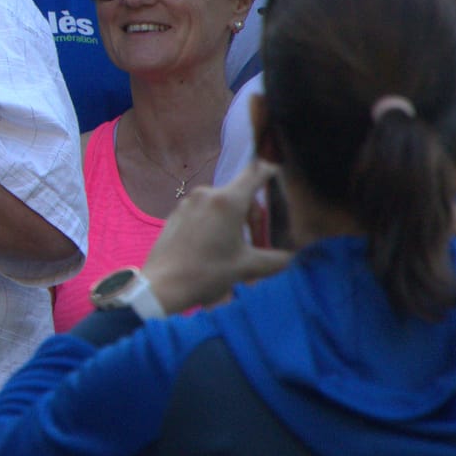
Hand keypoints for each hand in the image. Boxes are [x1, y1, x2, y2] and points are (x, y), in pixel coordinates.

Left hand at [143, 159, 292, 312]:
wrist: (162, 285)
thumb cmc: (207, 273)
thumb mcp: (248, 268)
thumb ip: (277, 259)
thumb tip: (293, 257)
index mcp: (227, 201)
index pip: (256, 173)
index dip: (272, 170)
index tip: (282, 171)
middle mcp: (207, 194)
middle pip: (241, 197)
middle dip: (253, 221)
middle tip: (258, 248)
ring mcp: (188, 202)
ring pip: (222, 208)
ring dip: (234, 227)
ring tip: (235, 257)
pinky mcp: (177, 214)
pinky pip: (204, 214)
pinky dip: (215, 228)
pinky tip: (214, 253)